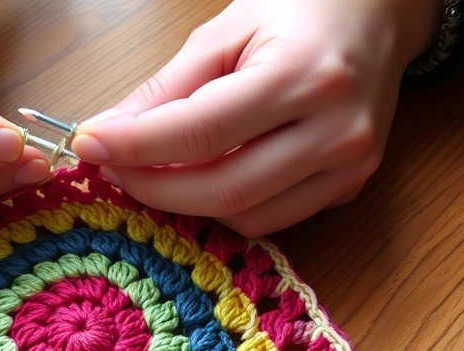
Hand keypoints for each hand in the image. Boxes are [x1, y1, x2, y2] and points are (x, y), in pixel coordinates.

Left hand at [72, 0, 441, 236]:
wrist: (374, 16)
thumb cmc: (298, 11)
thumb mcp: (223, 31)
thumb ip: (166, 89)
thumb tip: (108, 134)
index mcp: (303, 74)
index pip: (200, 131)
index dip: (135, 145)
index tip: (89, 144)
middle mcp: (336, 129)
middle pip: (224, 188)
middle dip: (154, 187)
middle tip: (114, 169)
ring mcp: (350, 166)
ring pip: (247, 215)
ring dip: (187, 203)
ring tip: (153, 172)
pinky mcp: (349, 188)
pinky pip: (272, 217)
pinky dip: (226, 205)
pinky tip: (201, 178)